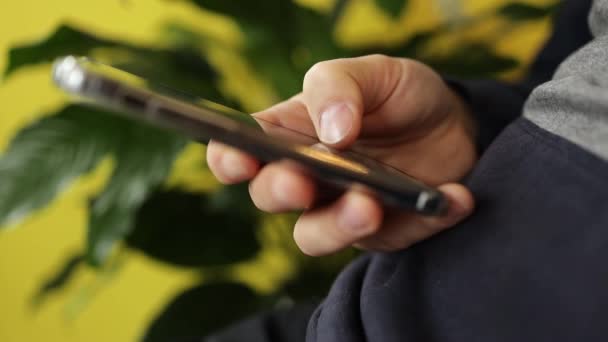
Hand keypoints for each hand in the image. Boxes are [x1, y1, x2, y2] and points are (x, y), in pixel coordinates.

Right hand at [207, 54, 476, 255]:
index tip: (238, 159)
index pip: (242, 150)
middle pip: (269, 196)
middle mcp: (307, 177)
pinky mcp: (383, 234)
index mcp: (291, 134)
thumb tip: (331, 132)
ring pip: (314, 236)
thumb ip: (340, 86)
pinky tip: (453, 197)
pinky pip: (391, 240)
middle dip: (280, 190)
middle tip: (302, 181)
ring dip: (339, 224)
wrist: (458, 126)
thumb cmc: (402, 97)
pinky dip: (422, 221)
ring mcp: (340, 210)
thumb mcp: (376, 73)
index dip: (228, 159)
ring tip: (371, 205)